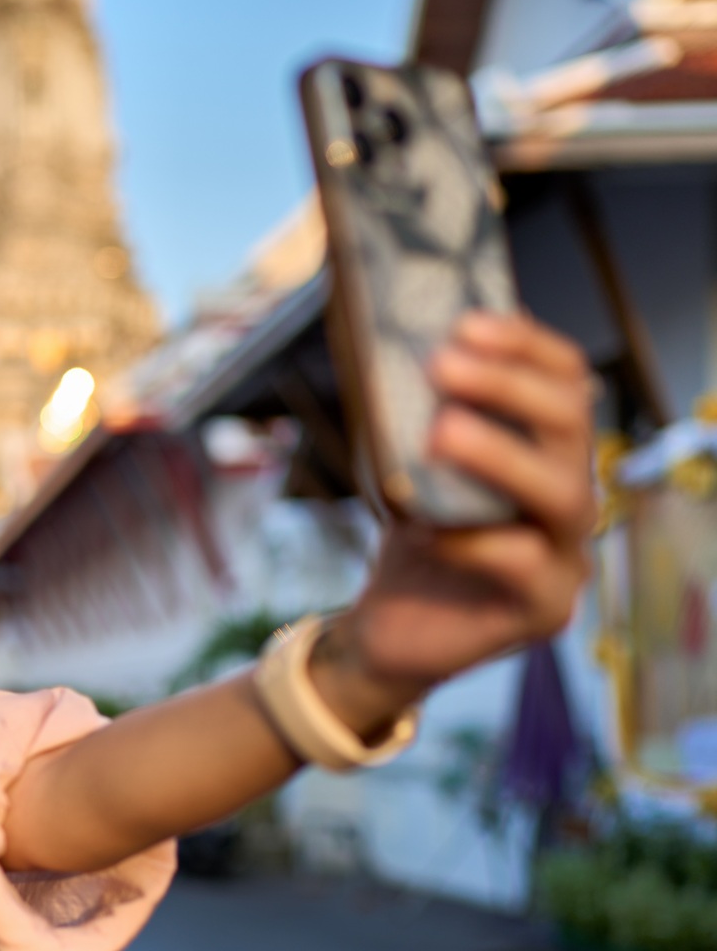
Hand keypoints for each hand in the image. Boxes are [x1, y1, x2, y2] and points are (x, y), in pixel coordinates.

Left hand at [312, 311, 596, 736]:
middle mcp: (570, 496)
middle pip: (572, 427)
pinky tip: (423, 527)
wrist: (385, 627)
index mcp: (549, 452)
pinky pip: (523, 564)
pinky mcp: (546, 609)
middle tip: (442, 366)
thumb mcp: (404, 462)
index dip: (525, 347)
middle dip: (509, 387)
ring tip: (440, 432)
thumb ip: (411, 410)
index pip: (566, 382)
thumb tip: (378, 331)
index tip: (466, 323)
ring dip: (500, 455)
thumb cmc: (409, 532)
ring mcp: (567, 555)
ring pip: (565, 494)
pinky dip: (472, 539)